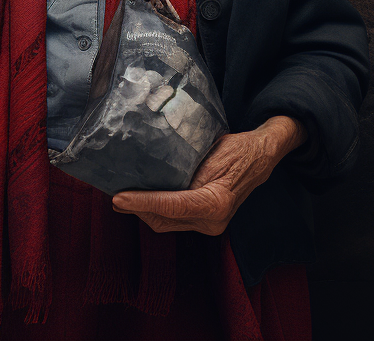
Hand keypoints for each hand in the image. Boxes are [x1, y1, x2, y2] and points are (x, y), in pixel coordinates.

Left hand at [111, 115, 306, 234]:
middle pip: (163, 220)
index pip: (170, 207)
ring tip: (122, 196)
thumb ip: (184, 165)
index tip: (118, 198)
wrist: (260, 156)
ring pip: (166, 223)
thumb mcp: (210, 150)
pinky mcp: (205, 220)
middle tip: (113, 194)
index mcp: (215, 204)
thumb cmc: (237, 148)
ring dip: (144, 211)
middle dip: (136, 210)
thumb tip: (151, 166)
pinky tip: (142, 197)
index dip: (141, 203)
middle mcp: (212, 221)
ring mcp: (210, 224)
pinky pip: (174, 218)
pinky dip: (156, 209)